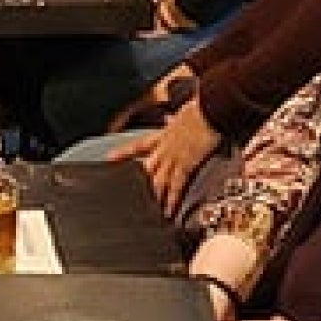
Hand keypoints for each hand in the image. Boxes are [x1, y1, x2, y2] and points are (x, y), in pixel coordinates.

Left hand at [108, 92, 220, 216]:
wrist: (211, 107)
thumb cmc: (202, 107)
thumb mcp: (184, 112)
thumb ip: (176, 119)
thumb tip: (172, 119)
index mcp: (164, 134)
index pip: (138, 145)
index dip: (123, 153)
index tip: (109, 158)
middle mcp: (165, 147)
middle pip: (146, 168)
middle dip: (138, 183)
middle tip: (128, 197)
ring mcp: (174, 157)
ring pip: (157, 181)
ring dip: (153, 197)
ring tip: (147, 213)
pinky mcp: (186, 164)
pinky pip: (176, 187)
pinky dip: (171, 201)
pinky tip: (168, 212)